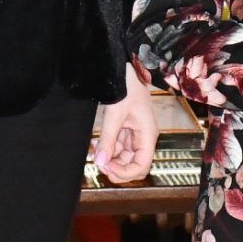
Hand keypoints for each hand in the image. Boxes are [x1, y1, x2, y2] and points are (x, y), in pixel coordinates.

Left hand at [92, 65, 158, 183]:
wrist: (122, 68)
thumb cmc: (126, 86)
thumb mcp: (115, 114)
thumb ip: (108, 140)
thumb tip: (100, 162)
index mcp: (147, 135)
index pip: (142, 166)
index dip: (126, 173)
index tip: (107, 167)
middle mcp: (143, 137)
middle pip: (133, 165)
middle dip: (117, 168)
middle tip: (99, 163)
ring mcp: (134, 134)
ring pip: (123, 158)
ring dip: (109, 159)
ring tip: (95, 151)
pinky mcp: (124, 129)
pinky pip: (116, 146)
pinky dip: (106, 149)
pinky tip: (96, 144)